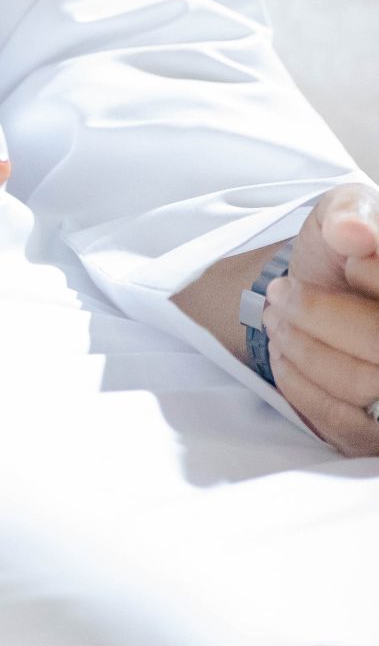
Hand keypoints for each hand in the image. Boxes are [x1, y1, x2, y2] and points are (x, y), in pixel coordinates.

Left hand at [261, 180, 378, 456]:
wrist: (319, 289)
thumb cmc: (341, 249)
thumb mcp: (345, 210)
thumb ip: (350, 211)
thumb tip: (353, 233)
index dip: (369, 274)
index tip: (343, 260)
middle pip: (378, 343)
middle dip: (317, 317)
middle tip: (280, 295)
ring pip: (360, 385)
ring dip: (301, 348)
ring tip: (277, 319)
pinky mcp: (378, 436)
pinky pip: (344, 423)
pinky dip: (300, 385)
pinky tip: (284, 355)